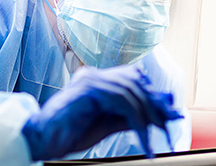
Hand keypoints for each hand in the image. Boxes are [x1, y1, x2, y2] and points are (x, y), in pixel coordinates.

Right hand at [20, 65, 182, 160]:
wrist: (43, 141)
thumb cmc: (72, 133)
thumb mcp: (110, 123)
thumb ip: (134, 115)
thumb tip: (163, 113)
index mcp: (98, 79)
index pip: (136, 80)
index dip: (155, 96)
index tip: (172, 114)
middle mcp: (94, 75)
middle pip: (137, 84)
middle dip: (156, 105)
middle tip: (169, 125)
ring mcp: (89, 80)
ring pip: (132, 94)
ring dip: (148, 116)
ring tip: (155, 135)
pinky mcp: (87, 91)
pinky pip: (122, 104)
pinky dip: (137, 122)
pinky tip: (143, 137)